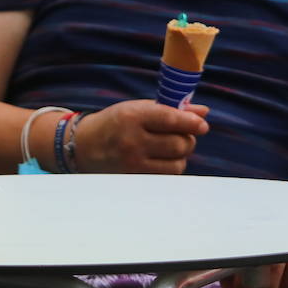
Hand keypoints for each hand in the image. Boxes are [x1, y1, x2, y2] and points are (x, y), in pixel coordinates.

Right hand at [71, 99, 208, 173]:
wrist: (84, 145)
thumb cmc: (117, 123)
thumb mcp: (139, 108)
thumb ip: (172, 109)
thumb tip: (204, 112)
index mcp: (133, 116)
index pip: (171, 119)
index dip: (192, 123)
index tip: (203, 126)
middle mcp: (132, 140)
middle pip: (179, 145)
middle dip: (188, 140)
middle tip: (183, 136)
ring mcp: (132, 163)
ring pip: (177, 164)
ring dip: (181, 156)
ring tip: (172, 149)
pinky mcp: (134, 179)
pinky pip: (167, 177)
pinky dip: (171, 168)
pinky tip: (163, 160)